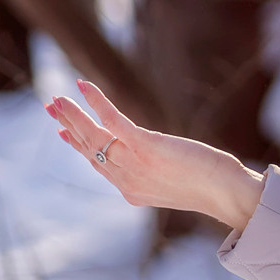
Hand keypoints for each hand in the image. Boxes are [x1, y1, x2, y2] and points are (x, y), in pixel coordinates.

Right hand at [45, 78, 265, 231]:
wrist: (227, 194)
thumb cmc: (214, 187)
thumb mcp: (176, 184)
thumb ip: (157, 174)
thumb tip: (153, 159)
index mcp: (132, 190)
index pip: (97, 165)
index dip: (79, 146)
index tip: (63, 133)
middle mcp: (126, 180)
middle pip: (90, 149)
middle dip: (69, 126)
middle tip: (51, 107)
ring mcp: (134, 164)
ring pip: (94, 136)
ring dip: (73, 115)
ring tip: (56, 99)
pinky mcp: (146, 147)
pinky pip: (113, 121)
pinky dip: (96, 102)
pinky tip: (83, 86)